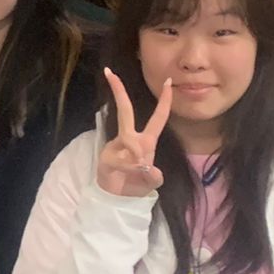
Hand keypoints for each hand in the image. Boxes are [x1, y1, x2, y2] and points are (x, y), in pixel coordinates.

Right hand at [97, 71, 170, 198]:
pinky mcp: (106, 158)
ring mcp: (115, 147)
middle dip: (119, 92)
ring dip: (137, 160)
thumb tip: (146, 166)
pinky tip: (127, 176)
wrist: (117, 200)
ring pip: (131, 141)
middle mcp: (130, 139)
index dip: (164, 100)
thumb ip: (154, 176)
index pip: (158, 117)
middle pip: (125, 111)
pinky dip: (131, 170)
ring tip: (139, 171)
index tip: (167, 80)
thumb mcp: (152, 182)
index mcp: (145, 141)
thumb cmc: (136, 185)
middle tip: (110, 73)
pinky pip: (124, 161)